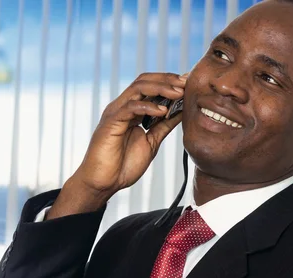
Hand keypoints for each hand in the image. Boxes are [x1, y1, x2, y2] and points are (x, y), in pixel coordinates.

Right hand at [47, 73, 185, 219]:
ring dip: (161, 87)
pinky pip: (130, 107)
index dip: (169, 82)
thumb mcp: (151, 141)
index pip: (149, 86)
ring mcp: (115, 112)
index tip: (188, 84)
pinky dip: (148, 106)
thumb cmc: (123, 165)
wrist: (103, 183)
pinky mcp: (111, 122)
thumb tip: (181, 112)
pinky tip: (163, 111)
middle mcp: (122, 107)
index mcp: (131, 110)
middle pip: (144, 80)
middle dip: (167, 79)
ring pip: (138, 88)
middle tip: (186, 83)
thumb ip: (163, 126)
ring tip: (178, 93)